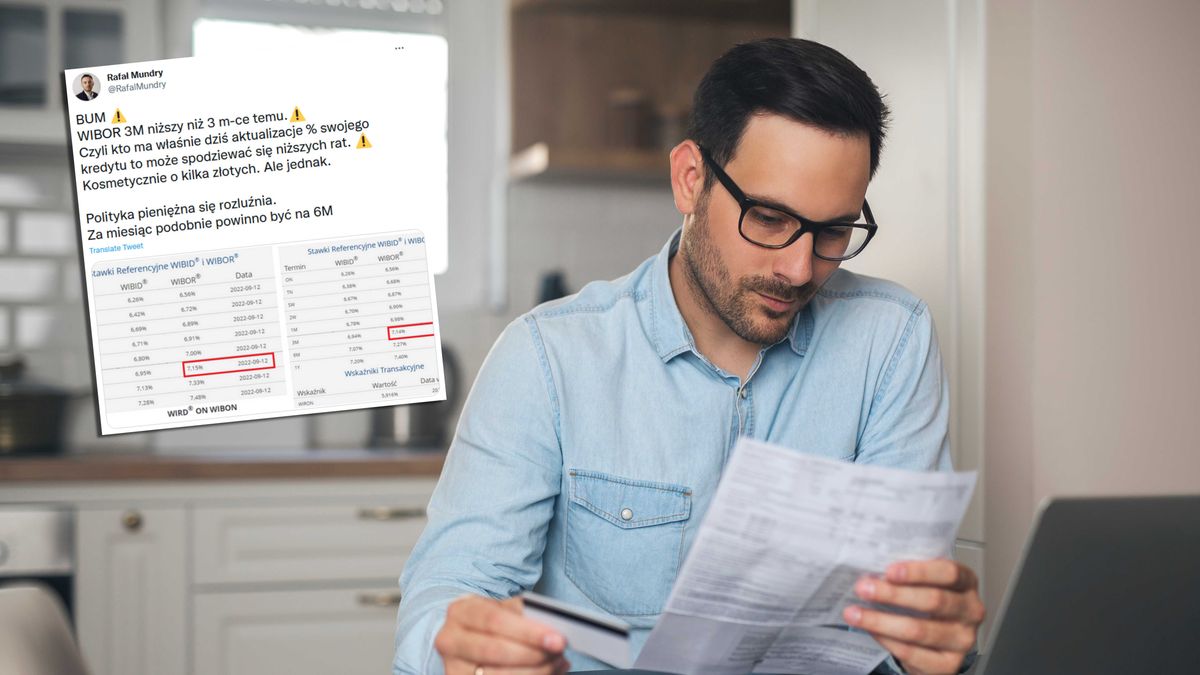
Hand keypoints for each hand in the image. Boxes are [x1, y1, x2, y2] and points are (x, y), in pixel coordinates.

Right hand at [435, 594, 570, 674]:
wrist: (466, 638)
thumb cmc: (491, 622)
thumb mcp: (502, 609)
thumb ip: (522, 614)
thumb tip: (552, 628)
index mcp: (460, 612)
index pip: (495, 621)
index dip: (528, 632)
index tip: (558, 639)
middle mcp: (450, 640)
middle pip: (494, 650)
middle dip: (533, 654)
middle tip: (560, 652)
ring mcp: (453, 668)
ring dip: (535, 671)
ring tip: (557, 663)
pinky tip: (547, 673)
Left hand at [843, 559, 984, 674]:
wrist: (936, 638)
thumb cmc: (928, 601)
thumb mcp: (924, 581)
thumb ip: (907, 573)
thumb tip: (871, 566)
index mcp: (967, 582)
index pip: (950, 573)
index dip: (919, 572)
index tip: (889, 571)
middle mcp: (971, 611)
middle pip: (934, 601)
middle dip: (893, 595)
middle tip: (863, 588)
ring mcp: (962, 640)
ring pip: (919, 630)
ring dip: (881, 620)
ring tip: (855, 613)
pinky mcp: (948, 665)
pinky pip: (912, 652)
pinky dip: (886, 640)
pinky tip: (870, 630)